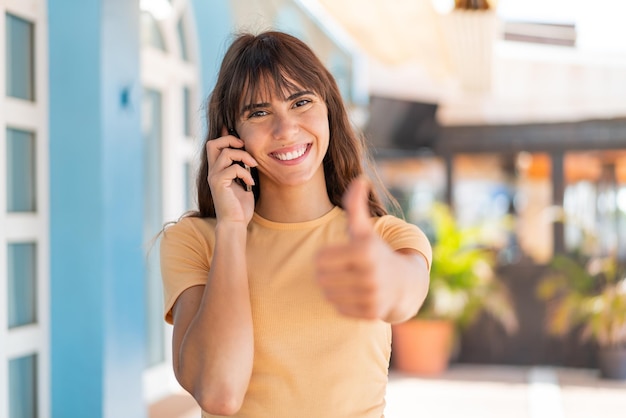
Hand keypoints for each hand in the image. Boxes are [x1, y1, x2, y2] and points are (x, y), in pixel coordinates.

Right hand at [206, 128, 257, 223]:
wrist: (235, 223)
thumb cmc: (240, 206)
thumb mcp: (243, 183)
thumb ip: (242, 169)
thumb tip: (250, 156)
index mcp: (217, 170)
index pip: (215, 146)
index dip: (226, 138)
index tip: (243, 143)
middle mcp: (212, 172)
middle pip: (212, 143)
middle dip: (230, 140)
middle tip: (244, 147)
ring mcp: (214, 177)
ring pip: (226, 153)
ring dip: (244, 156)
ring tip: (253, 166)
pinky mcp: (218, 183)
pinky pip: (233, 168)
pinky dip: (245, 173)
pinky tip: (250, 183)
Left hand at [315, 176, 396, 319]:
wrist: (405, 284)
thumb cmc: (377, 253)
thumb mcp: (365, 230)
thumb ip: (356, 206)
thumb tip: (359, 179)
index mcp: (364, 251)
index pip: (319, 259)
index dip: (325, 257)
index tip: (338, 255)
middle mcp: (369, 274)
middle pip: (321, 279)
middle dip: (327, 274)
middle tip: (342, 270)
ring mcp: (371, 295)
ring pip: (328, 294)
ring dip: (334, 288)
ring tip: (349, 281)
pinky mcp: (371, 313)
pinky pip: (338, 309)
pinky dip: (343, 302)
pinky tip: (356, 294)